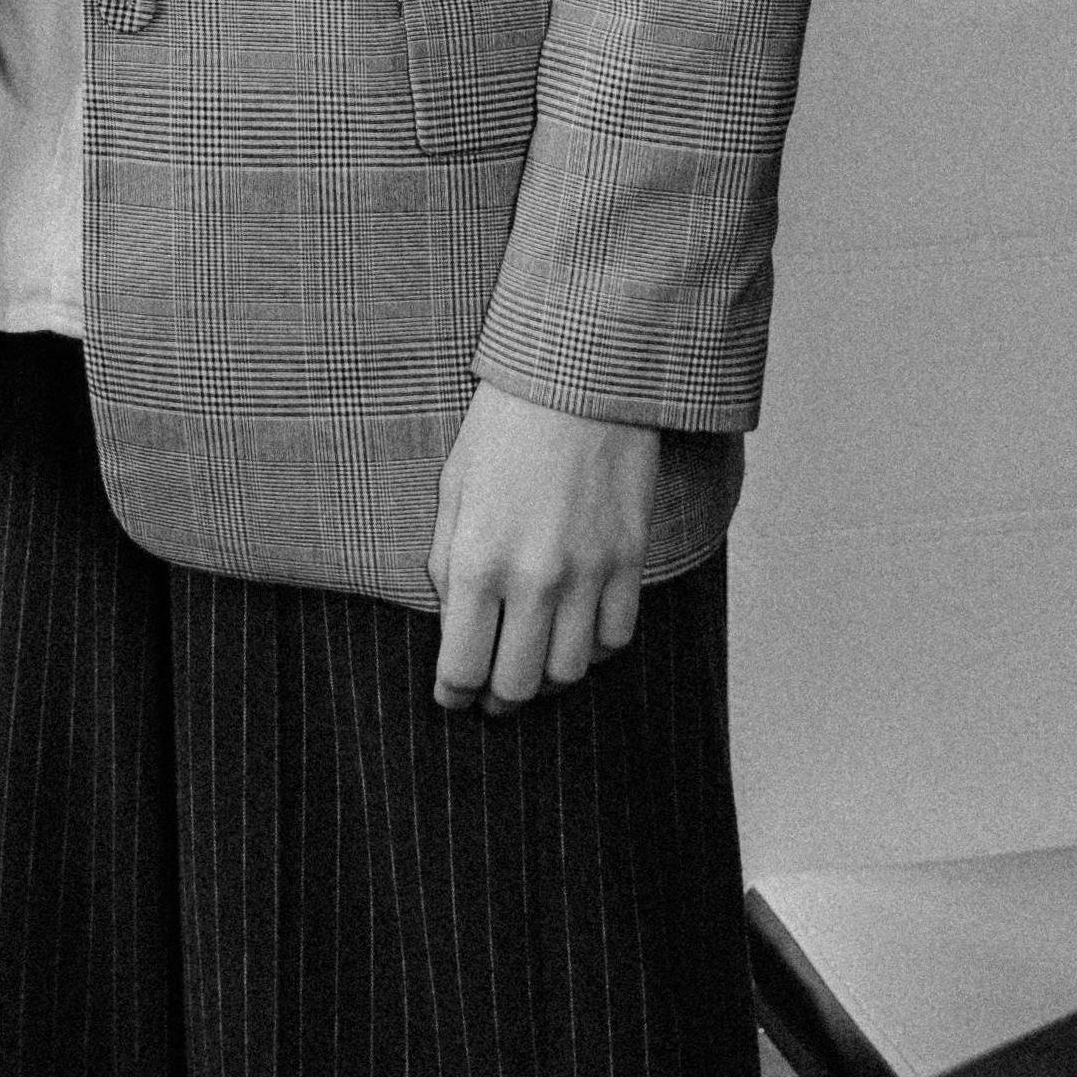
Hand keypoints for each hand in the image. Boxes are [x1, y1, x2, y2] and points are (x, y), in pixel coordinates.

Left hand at [426, 387, 662, 711]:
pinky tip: (577, 633)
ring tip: (532, 665)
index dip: (453, 695)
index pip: (461, 667)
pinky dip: (595, 649)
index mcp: (475, 559)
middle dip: (497, 700)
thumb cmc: (505, 425)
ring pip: (568, 673)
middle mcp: (532, 578)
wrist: (581, 375)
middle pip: (516, 686)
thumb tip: (454, 623)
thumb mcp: (453, 486)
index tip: (452, 697)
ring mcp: (587, 574)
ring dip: (546, 680)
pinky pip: (616, 640)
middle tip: (491, 694)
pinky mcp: (629, 561)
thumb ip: (446, 562)